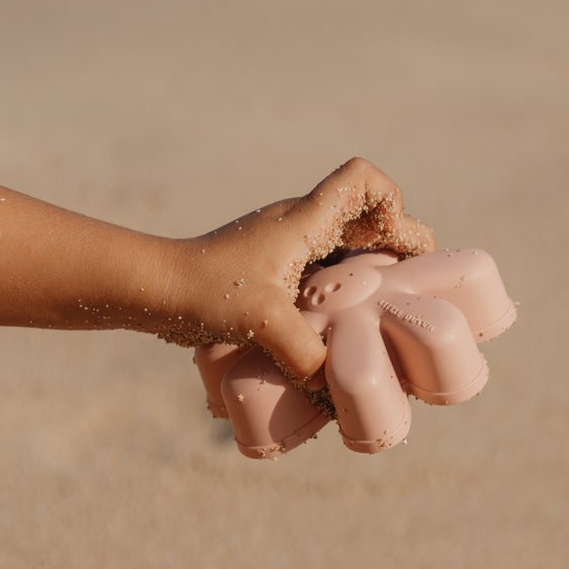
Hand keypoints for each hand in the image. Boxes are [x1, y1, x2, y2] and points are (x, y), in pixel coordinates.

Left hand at [163, 156, 434, 382]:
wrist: (153, 288)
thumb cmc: (205, 289)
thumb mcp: (261, 322)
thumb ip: (304, 354)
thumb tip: (333, 388)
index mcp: (305, 220)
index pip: (363, 180)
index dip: (393, 203)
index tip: (398, 246)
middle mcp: (299, 226)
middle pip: (365, 218)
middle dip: (397, 249)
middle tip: (415, 290)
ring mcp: (284, 248)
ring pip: (342, 249)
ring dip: (367, 277)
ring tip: (382, 318)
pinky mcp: (269, 272)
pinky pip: (317, 276)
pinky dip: (335, 297)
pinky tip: (335, 335)